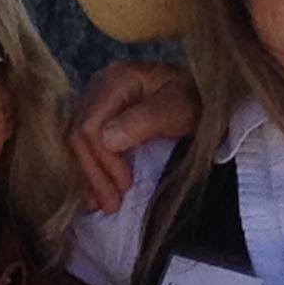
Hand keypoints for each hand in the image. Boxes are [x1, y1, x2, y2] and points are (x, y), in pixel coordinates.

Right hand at [65, 61, 200, 213]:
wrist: (205, 97)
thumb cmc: (194, 101)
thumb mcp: (178, 109)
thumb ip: (144, 121)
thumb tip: (107, 140)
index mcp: (115, 80)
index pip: (91, 126)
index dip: (104, 160)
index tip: (125, 185)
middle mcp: (99, 86)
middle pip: (79, 134)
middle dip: (94, 172)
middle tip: (111, 204)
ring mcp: (97, 100)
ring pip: (78, 142)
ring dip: (89, 174)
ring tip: (101, 203)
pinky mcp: (101, 115)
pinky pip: (86, 144)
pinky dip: (91, 168)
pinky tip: (95, 191)